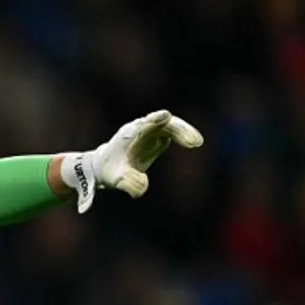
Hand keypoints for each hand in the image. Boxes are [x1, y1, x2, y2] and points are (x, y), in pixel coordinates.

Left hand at [61, 109, 203, 212]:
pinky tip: (194, 142)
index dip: (154, 121)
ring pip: (171, 126)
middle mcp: (141, 129)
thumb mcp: (115, 180)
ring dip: (184, 132)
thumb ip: (127, 183)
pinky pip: (174, 132)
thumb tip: (142, 188)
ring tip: (197, 143)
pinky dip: (184, 136)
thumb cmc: (110, 172)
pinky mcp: (158, 136)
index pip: (143, 125)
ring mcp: (151, 131)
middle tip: (194, 142)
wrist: (107, 166)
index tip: (166, 116)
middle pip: (162, 124)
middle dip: (178, 130)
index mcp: (129, 135)